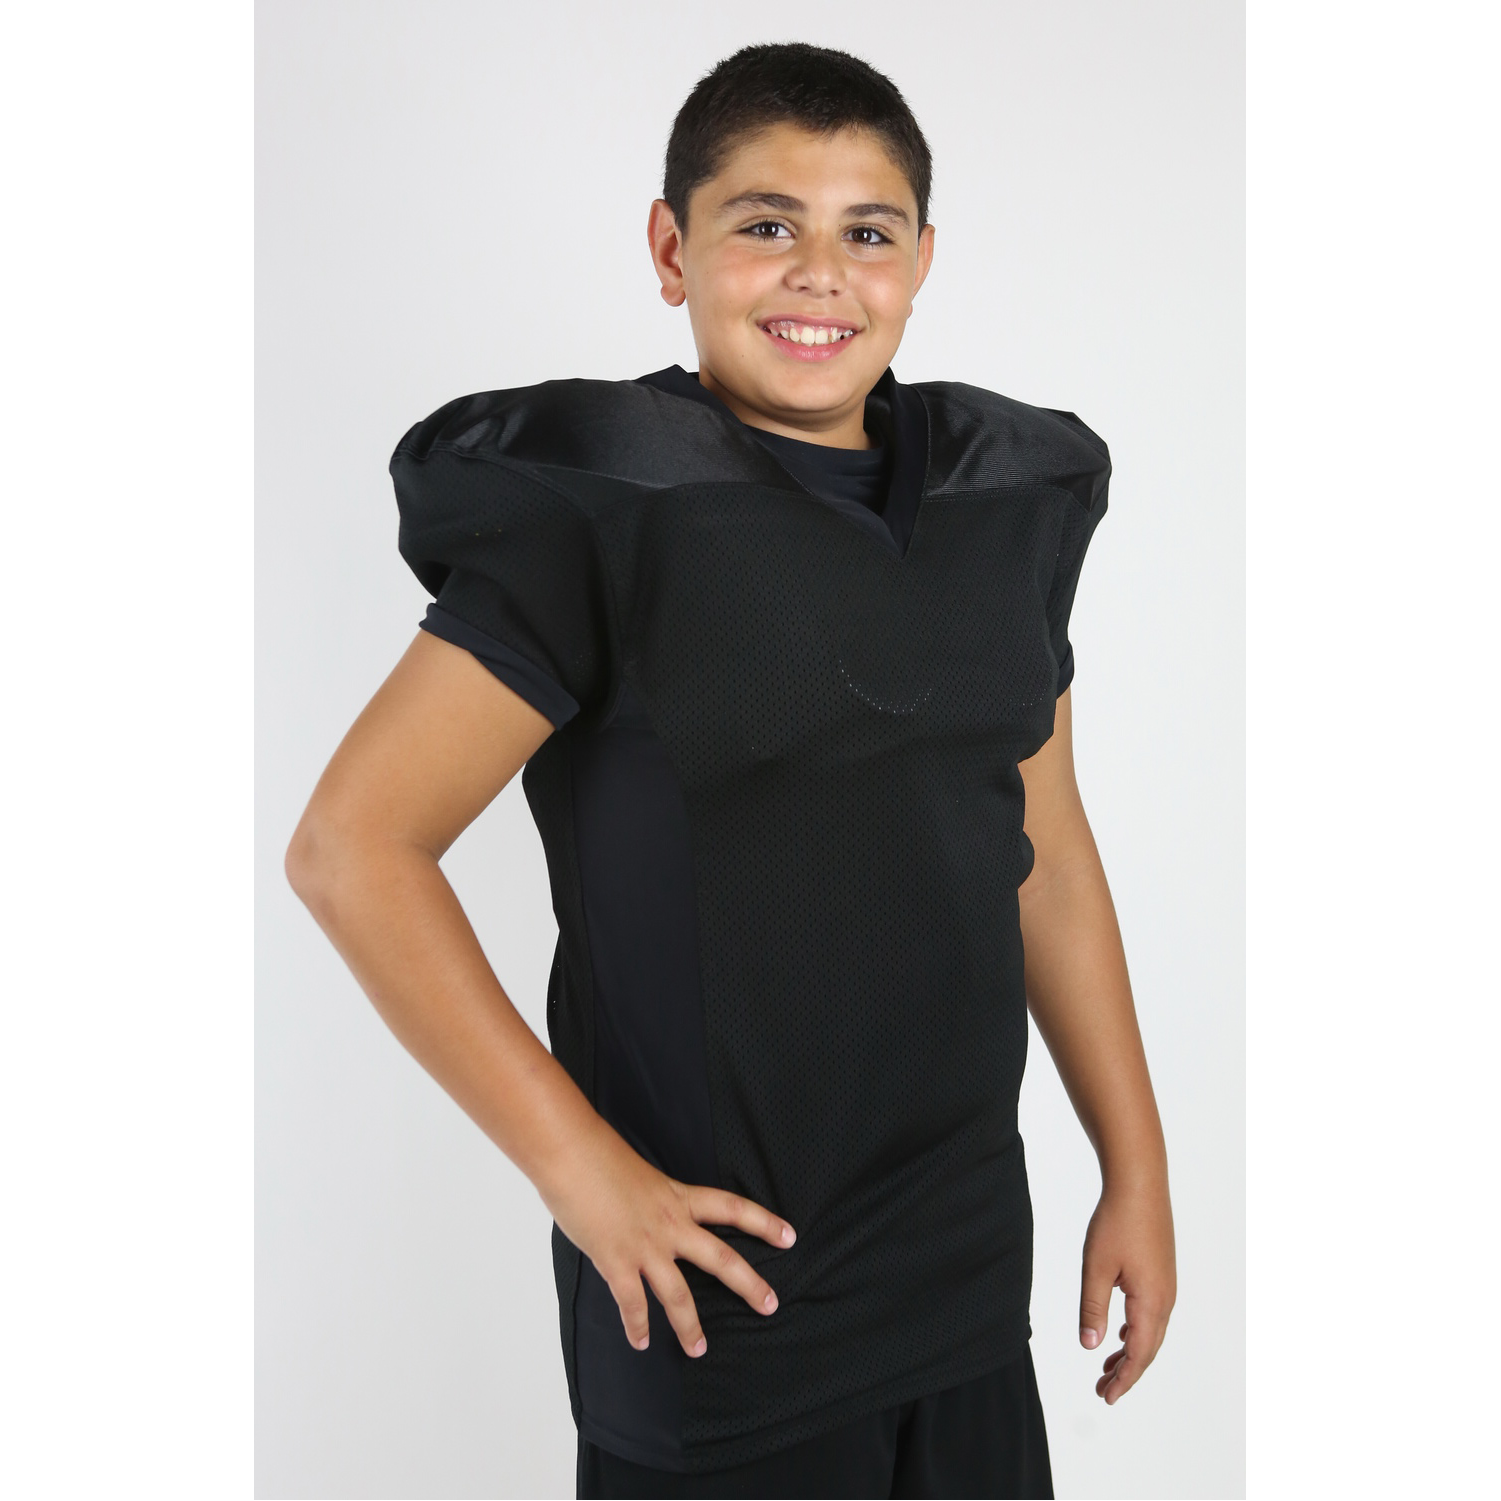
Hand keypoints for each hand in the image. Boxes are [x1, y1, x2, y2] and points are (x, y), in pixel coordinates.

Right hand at [540, 1118, 795, 1358]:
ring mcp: (645, 1246)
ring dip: (690, 1327)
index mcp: (678, 1196)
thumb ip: (649, 1199)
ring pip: (679, 1295)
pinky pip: (633, 1303)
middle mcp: (670, 1223)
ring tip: (699, 1350)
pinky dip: (636, 1326)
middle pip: (721, 1258)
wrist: (571, 1154)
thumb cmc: (597, 1153)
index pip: (732, 1208)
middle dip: (749, 1284)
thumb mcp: (638, 1173)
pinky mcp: (617, 1261)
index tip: (790, 1236)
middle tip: (770, 1305)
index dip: (763, 1222)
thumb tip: (643, 1212)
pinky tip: (640, 1342)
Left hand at [1078, 1175, 1175, 1403]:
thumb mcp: (1096, 1268)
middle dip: (1126, 1372)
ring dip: (1130, 1352)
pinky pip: (1151, 1314)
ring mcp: (1166, 1285)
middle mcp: (1165, 1299)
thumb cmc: (1117, 1222)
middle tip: (1103, 1390)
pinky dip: (1136, 1331)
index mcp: (1151, 1302)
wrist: (1140, 1184)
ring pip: (1150, 1331)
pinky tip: (1120, 1333)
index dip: (1123, 1379)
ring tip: (1107, 1367)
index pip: (1139, 1354)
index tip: (1106, 1396)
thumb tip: (1090, 1346)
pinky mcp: (1162, 1273)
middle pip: (1148, 1348)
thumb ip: (1092, 1309)